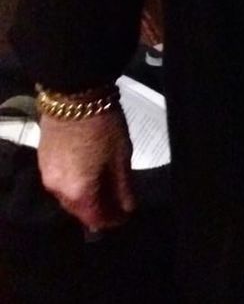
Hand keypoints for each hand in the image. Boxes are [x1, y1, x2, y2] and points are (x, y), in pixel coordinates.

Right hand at [37, 106, 135, 231]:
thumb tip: (128, 209)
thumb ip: (124, 187)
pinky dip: (75, 184)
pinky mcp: (43, 161)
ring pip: (68, 197)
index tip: (126, 215)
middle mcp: (58, 190)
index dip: (113, 220)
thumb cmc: (103, 125)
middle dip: (99, 209)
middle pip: (80, 210)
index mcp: (79, 192)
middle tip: (117, 202)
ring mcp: (47, 176)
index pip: (96, 219)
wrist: (74, 95)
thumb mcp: (121, 156)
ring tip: (104, 188)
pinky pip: (60, 182)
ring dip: (86, 197)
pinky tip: (88, 174)